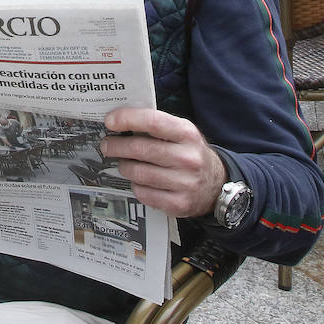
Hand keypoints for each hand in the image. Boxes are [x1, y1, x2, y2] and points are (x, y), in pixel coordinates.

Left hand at [100, 108, 226, 217]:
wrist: (216, 185)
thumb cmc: (189, 153)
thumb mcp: (181, 132)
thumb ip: (156, 125)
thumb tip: (118, 119)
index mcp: (187, 134)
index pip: (152, 122)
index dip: (127, 119)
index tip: (109, 121)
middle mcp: (188, 158)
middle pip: (140, 149)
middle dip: (116, 146)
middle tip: (107, 145)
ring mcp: (185, 183)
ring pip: (138, 173)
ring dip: (124, 167)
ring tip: (124, 163)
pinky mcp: (178, 203)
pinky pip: (143, 193)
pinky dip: (136, 186)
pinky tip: (139, 181)